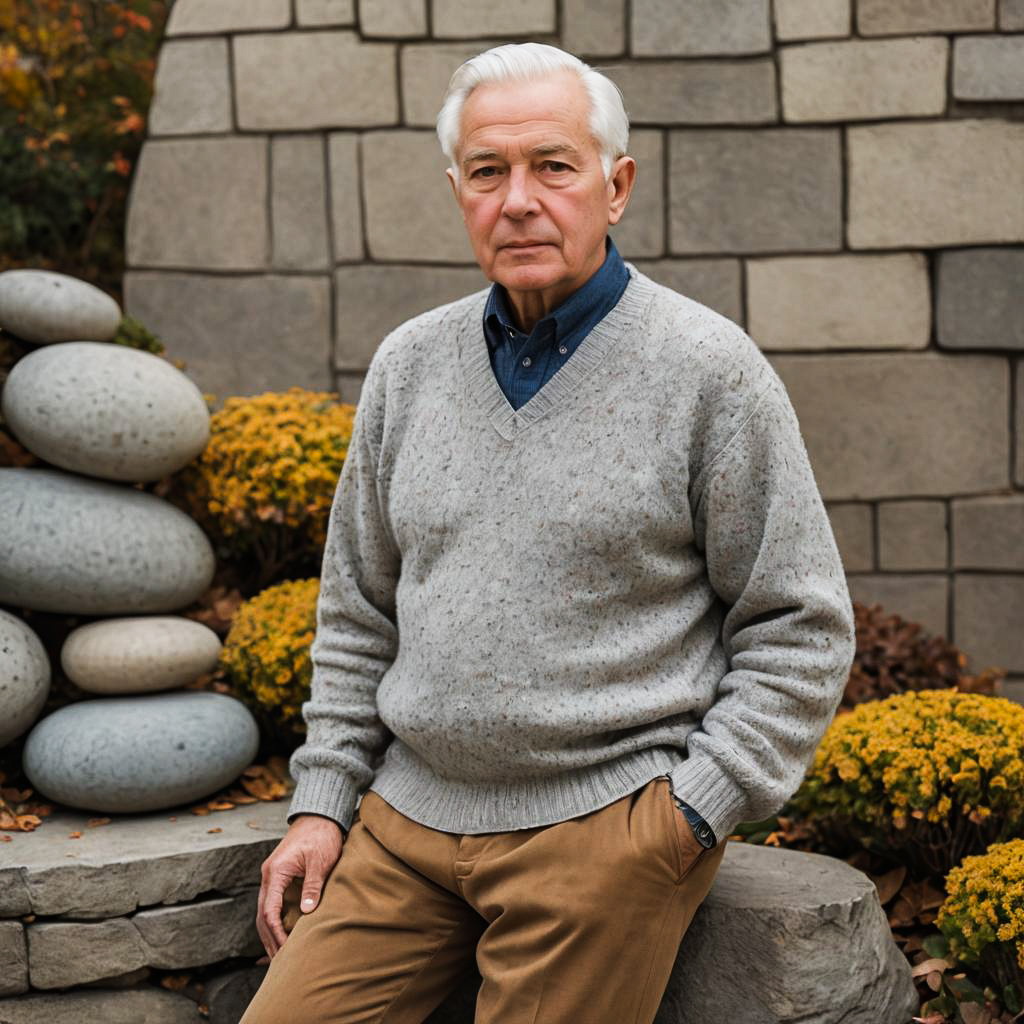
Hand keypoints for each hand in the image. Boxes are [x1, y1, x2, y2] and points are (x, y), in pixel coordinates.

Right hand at [256, 813, 343, 959]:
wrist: (319, 816)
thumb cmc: (321, 836)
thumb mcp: (320, 861)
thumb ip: (312, 886)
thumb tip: (307, 913)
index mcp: (276, 872)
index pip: (269, 910)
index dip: (277, 932)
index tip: (287, 949)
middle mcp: (269, 875)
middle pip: (262, 915)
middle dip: (269, 939)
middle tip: (280, 962)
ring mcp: (272, 876)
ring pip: (264, 911)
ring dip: (270, 933)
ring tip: (278, 955)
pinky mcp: (279, 876)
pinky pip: (271, 903)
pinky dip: (274, 921)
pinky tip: (281, 934)